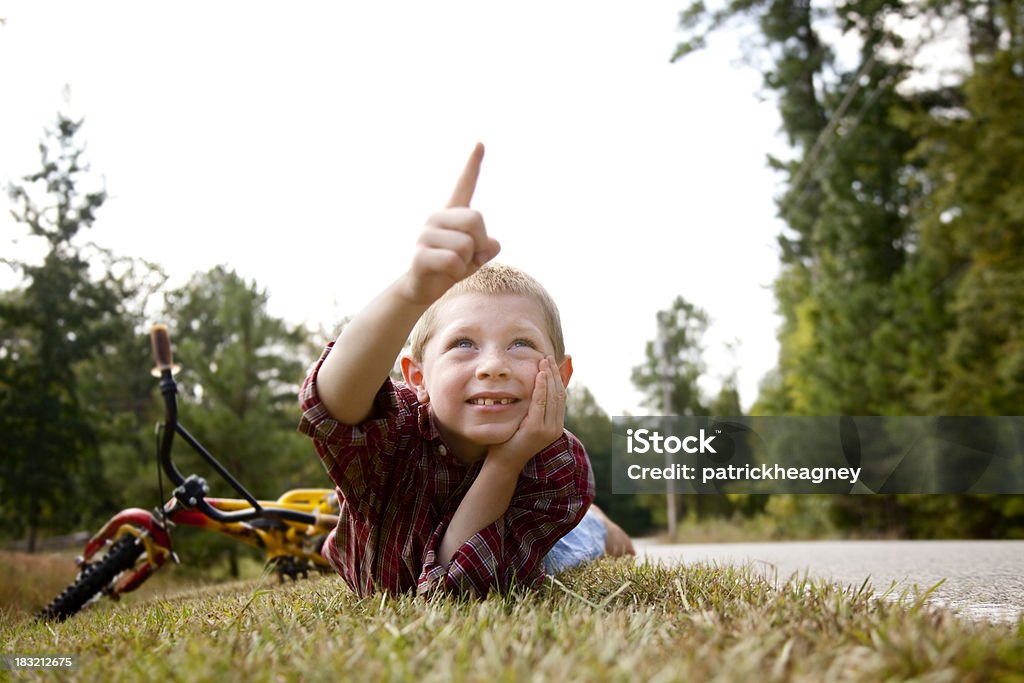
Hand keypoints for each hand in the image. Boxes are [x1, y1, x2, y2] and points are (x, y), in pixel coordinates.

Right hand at [402, 143, 501, 305]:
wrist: (422, 289)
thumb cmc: (452, 268)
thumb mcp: (477, 257)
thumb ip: (488, 247)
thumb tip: (491, 244)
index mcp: (452, 213)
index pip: (464, 185)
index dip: (473, 165)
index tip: (480, 143)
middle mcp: (436, 217)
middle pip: (476, 219)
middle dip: (480, 243)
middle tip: (468, 257)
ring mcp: (425, 235)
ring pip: (466, 245)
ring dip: (467, 263)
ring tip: (453, 266)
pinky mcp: (420, 255)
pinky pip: (453, 261)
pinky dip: (456, 272)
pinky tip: (444, 273)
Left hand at [488, 356, 566, 470]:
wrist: (504, 462)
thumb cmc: (512, 441)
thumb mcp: (526, 423)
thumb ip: (534, 410)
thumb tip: (537, 391)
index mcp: (555, 426)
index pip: (560, 397)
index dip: (557, 379)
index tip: (550, 364)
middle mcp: (555, 428)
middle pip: (559, 394)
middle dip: (554, 374)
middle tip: (547, 358)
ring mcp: (547, 429)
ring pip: (552, 396)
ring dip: (548, 377)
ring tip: (544, 362)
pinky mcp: (536, 429)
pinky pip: (540, 403)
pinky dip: (541, 387)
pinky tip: (540, 375)